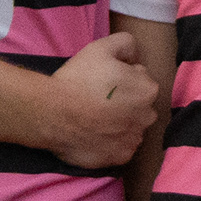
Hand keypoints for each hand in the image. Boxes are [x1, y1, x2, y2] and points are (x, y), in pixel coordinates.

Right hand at [36, 33, 161, 171]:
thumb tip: (134, 55)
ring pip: (132, 127)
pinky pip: (122, 147)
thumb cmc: (78, 79)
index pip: (142, 81)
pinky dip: (112, 142)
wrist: (53, 113)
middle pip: (140, 106)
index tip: (105, 82)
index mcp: (147, 90)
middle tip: (100, 99)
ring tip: (96, 118)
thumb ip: (126, 43)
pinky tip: (95, 133)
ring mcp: (134, 139)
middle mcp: (147, 117)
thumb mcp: (101, 48)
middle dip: (127, 102)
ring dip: (121, 123)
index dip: (124, 79)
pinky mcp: (120, 157)